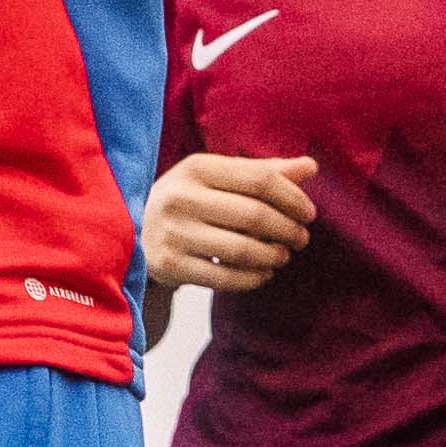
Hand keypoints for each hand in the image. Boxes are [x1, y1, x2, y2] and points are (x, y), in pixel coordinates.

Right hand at [143, 151, 320, 295]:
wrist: (135, 231)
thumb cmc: (190, 200)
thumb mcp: (218, 178)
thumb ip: (262, 172)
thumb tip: (310, 167)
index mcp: (196, 168)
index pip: (259, 179)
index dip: (292, 197)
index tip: (309, 213)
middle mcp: (181, 197)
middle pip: (254, 215)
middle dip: (287, 230)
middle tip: (301, 238)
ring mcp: (173, 232)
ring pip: (241, 250)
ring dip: (273, 256)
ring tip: (283, 256)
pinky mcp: (170, 265)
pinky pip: (224, 278)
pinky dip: (252, 279)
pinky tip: (263, 273)